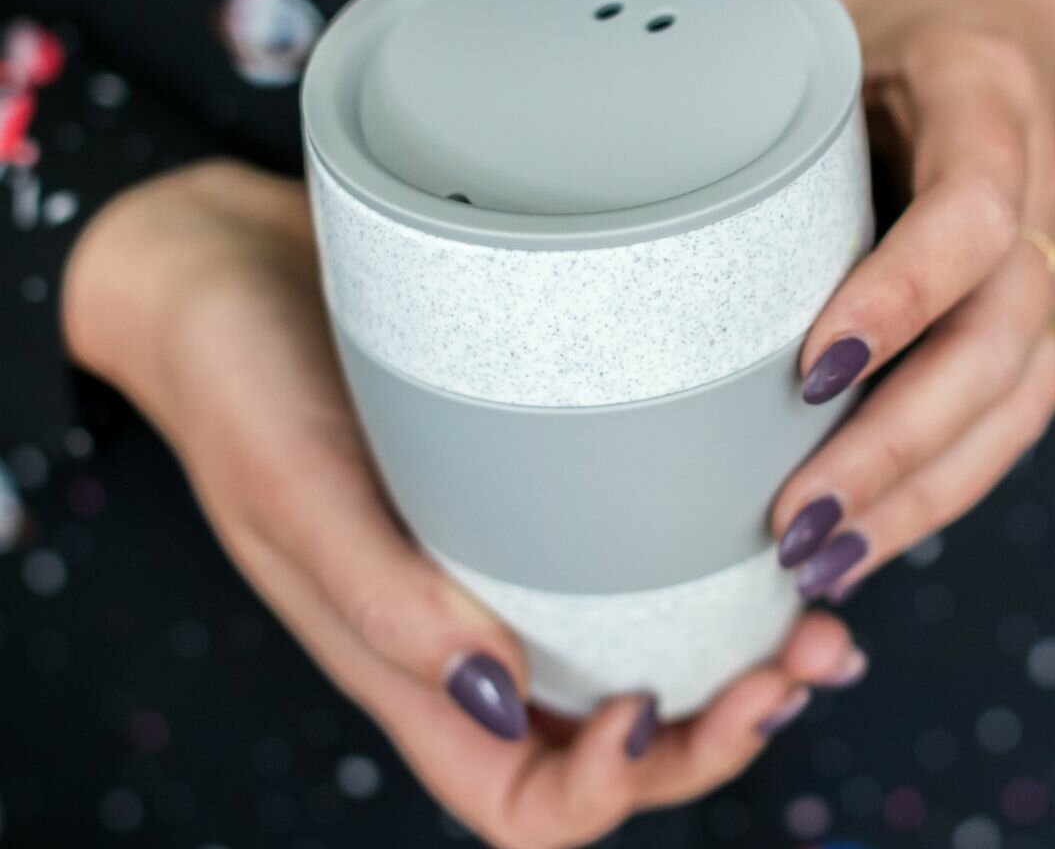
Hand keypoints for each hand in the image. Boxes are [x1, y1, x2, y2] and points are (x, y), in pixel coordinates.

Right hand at [62, 160, 862, 848]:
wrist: (228, 267)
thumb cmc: (236, 377)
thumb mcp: (291, 487)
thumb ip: (379, 601)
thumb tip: (501, 705)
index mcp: (402, 656)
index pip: (515, 799)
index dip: (598, 792)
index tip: (648, 708)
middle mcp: (466, 617)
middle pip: (605, 742)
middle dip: (711, 734)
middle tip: (791, 668)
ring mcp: (500, 546)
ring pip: (635, 649)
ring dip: (735, 662)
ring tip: (817, 626)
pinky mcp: (525, 470)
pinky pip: (624, 545)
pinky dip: (705, 564)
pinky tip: (764, 532)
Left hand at [769, 0, 1054, 598]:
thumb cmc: (863, 6)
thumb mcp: (809, 15)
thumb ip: (745, 83)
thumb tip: (589, 160)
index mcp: (981, 94)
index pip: (969, 207)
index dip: (902, 295)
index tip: (811, 369)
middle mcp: (1032, 181)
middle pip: (1000, 337)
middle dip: (899, 445)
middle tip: (797, 520)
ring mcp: (1036, 251)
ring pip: (1017, 395)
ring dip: (922, 493)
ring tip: (826, 560)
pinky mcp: (1012, 302)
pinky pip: (1003, 405)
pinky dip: (938, 479)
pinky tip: (870, 530)